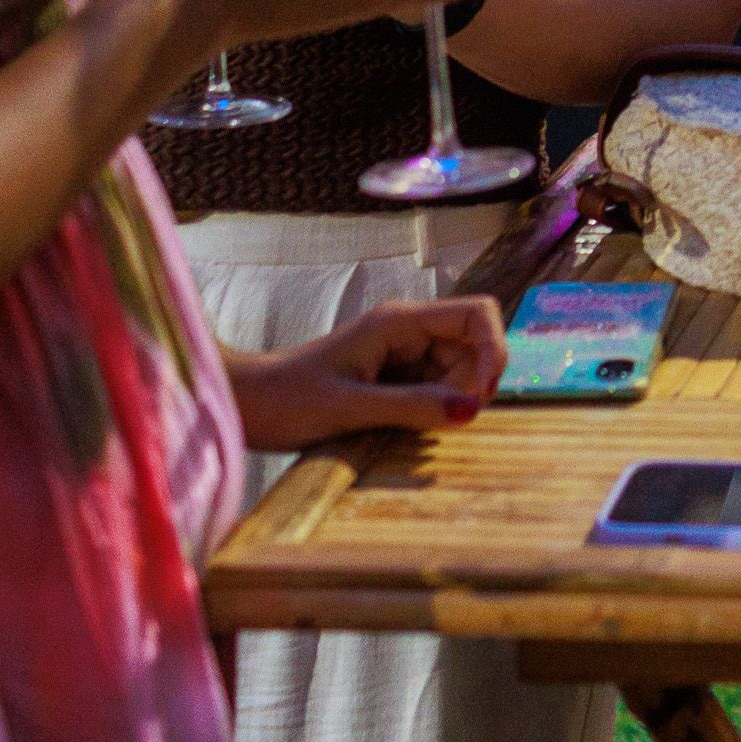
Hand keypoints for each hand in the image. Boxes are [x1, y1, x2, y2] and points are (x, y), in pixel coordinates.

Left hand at [228, 295, 505, 449]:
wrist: (248, 405)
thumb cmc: (286, 400)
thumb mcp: (349, 407)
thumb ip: (411, 406)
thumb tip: (472, 410)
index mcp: (400, 322)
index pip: (478, 314)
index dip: (492, 351)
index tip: (476, 398)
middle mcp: (409, 330)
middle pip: (475, 345)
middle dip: (474, 383)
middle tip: (444, 421)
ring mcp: (404, 353)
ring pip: (460, 369)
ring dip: (455, 399)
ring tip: (417, 426)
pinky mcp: (396, 377)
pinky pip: (438, 387)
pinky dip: (437, 408)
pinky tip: (410, 427)